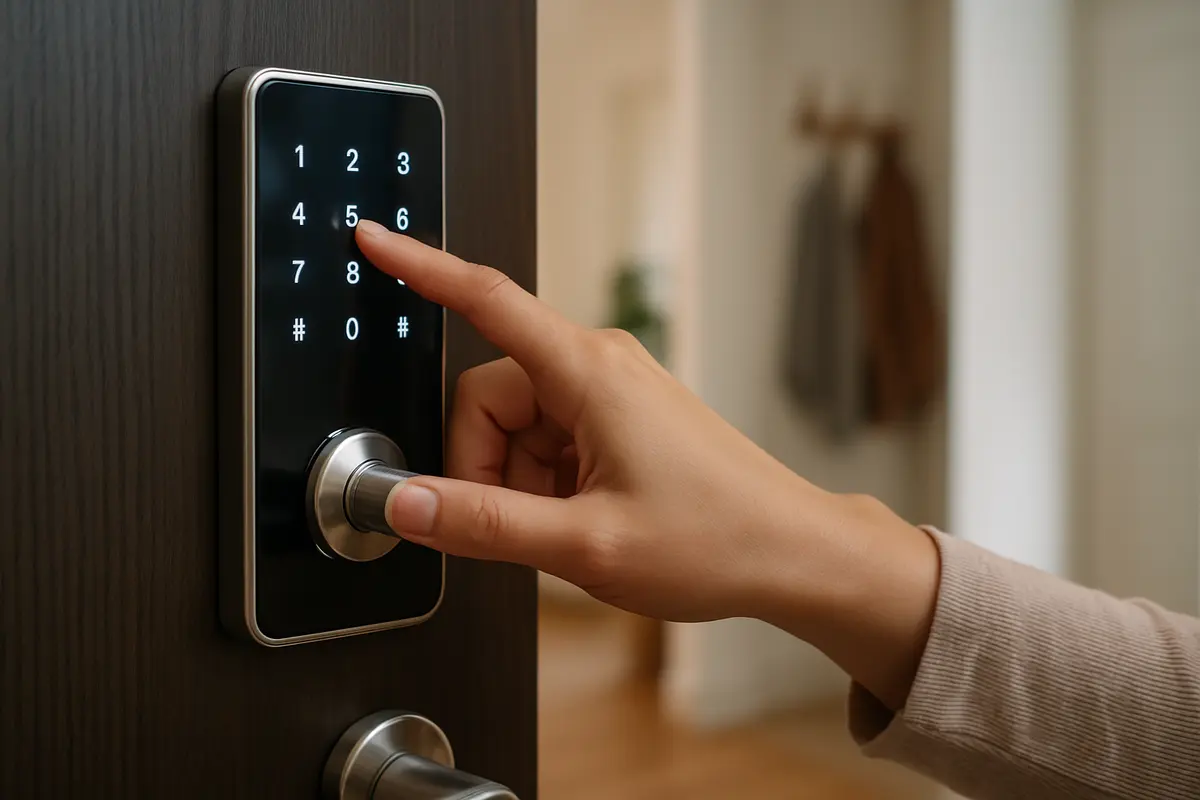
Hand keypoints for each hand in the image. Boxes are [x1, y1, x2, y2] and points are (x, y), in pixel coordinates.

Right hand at [354, 220, 938, 706]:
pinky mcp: (618, 417)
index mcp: (587, 372)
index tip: (374, 240)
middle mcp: (597, 366)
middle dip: (484, 467)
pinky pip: (547, 441)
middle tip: (525, 526)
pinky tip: (585, 519)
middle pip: (487, 398)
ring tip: (574, 528)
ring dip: (519, 485)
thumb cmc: (715, 539)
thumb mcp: (585, 543)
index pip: (485, 300)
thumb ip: (484, 523)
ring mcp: (610, 391)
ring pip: (515, 428)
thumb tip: (406, 503)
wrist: (792, 551)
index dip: (420, 267)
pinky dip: (546, 485)